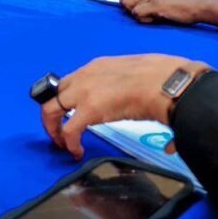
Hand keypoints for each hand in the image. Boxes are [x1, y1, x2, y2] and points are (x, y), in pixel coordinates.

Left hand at [39, 54, 210, 159]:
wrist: (166, 82)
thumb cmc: (161, 78)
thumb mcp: (136, 76)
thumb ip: (135, 90)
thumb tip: (150, 109)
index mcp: (97, 66)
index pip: (71, 82)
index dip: (68, 101)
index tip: (72, 114)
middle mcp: (85, 76)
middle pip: (54, 94)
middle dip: (51, 115)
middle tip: (58, 132)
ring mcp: (84, 91)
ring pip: (51, 109)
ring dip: (53, 128)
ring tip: (63, 144)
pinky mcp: (89, 110)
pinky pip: (68, 129)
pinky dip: (68, 143)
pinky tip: (77, 152)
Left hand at [120, 0, 205, 23]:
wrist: (198, 6)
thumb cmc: (182, 7)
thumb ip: (149, 1)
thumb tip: (134, 10)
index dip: (127, 3)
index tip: (136, 12)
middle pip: (124, 0)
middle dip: (130, 10)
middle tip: (145, 16)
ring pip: (130, 8)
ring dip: (138, 16)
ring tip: (152, 17)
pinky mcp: (156, 4)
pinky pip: (138, 13)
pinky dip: (144, 20)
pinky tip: (156, 19)